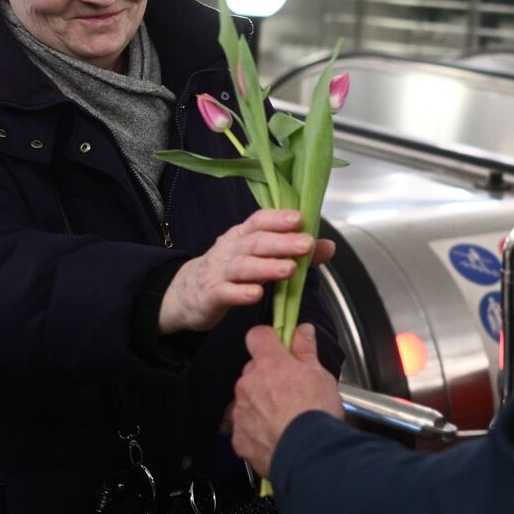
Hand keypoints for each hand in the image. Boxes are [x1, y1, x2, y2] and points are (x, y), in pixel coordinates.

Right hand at [159, 209, 335, 334]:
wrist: (184, 295)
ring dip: (267, 267)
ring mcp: (218, 272)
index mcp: (241, 236)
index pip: (259, 221)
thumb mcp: (258, 258)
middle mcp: (229, 249)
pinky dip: (241, 293)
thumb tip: (328, 245)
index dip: (278, 219)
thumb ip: (292, 252)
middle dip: (282, 242)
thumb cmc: (229, 272)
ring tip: (289, 269)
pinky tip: (256, 294)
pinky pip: (226, 293)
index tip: (299, 218)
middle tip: (306, 244)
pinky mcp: (210, 295)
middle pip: (256, 242)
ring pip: (243, 267)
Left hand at [232, 323, 343, 478]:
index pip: (257, 335)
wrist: (308, 454)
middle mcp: (248, 384)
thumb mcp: (320, 374)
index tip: (279, 346)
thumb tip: (302, 331)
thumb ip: (306, 350)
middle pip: (252, 369)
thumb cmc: (316, 412)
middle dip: (268, 375)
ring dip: (261, 401)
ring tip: (285, 415)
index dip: (269, 339)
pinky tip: (276, 433)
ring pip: (247, 397)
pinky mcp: (239, 437)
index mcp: (268, 363)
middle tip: (291, 388)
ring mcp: (240, 411)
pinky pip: (245, 425)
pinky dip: (257, 428)